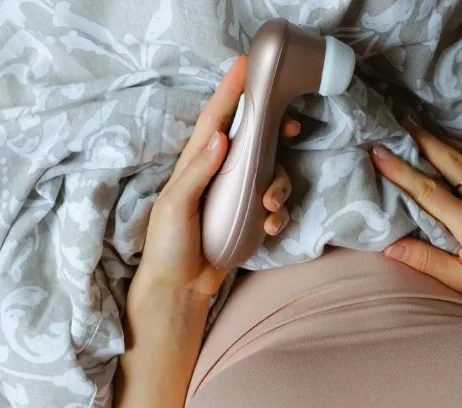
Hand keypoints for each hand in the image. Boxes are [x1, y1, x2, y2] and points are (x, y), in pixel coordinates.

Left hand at [132, 56, 298, 307]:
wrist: (181, 289)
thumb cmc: (169, 245)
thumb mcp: (176, 207)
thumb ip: (197, 172)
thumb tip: (221, 136)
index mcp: (196, 162)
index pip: (215, 119)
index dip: (230, 91)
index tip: (247, 64)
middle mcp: (218, 172)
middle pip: (252, 139)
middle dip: (274, 130)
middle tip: (292, 127)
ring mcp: (236, 194)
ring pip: (271, 172)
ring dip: (280, 184)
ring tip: (272, 206)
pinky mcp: (248, 216)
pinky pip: (275, 205)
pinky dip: (280, 214)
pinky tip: (270, 227)